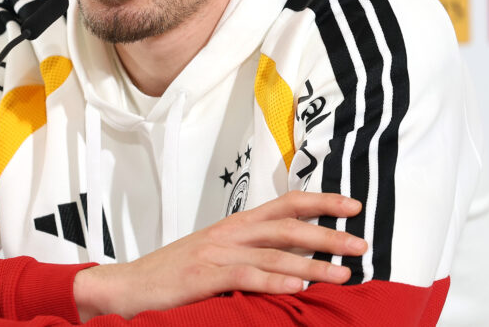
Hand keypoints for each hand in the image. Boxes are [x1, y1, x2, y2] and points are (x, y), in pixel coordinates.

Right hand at [73, 190, 366, 319]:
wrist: (128, 286)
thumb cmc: (174, 275)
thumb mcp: (216, 257)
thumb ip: (251, 255)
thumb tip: (296, 262)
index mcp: (235, 226)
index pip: (285, 204)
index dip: (321, 201)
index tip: (353, 205)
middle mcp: (230, 233)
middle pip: (287, 226)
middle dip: (328, 233)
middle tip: (361, 241)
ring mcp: (216, 253)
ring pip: (274, 253)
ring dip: (313, 263)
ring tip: (343, 272)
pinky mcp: (204, 277)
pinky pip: (246, 276)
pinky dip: (274, 280)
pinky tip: (297, 286)